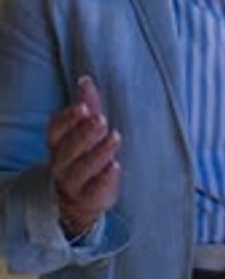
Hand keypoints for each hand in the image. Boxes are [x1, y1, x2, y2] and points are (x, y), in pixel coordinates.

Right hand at [47, 75, 120, 237]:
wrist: (79, 198)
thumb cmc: (83, 154)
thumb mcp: (84, 130)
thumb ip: (87, 106)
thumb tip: (85, 79)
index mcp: (57, 143)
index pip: (55, 129)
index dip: (68, 118)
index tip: (83, 107)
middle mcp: (60, 163)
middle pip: (67, 148)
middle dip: (84, 133)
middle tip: (101, 120)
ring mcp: (71, 183)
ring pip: (80, 169)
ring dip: (98, 153)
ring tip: (115, 137)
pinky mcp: (87, 199)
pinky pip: (92, 191)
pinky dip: (104, 179)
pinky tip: (115, 166)